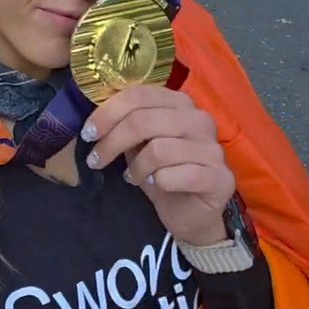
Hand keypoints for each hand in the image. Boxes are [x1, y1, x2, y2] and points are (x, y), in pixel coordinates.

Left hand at [81, 86, 233, 246]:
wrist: (191, 214)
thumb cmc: (162, 174)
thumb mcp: (138, 146)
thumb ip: (125, 126)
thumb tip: (95, 121)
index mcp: (180, 103)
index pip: (139, 95)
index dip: (108, 113)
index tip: (89, 134)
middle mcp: (200, 120)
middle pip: (144, 120)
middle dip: (112, 142)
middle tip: (96, 160)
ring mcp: (213, 148)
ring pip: (158, 149)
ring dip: (136, 167)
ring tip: (132, 177)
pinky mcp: (220, 178)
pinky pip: (175, 175)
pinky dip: (157, 182)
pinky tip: (154, 185)